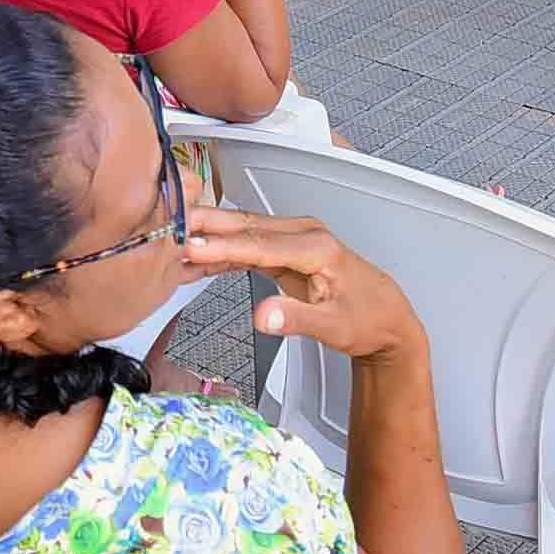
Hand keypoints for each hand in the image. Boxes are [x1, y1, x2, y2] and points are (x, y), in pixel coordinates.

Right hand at [183, 206, 426, 365]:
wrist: (387, 318)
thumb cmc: (367, 320)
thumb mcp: (335, 328)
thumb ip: (297, 320)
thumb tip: (261, 317)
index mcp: (316, 247)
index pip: (258, 243)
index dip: (221, 245)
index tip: (190, 246)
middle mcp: (304, 234)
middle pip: (245, 225)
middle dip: (205, 225)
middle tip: (167, 226)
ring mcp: (294, 238)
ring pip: (243, 230)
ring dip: (209, 233)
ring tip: (172, 239)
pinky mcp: (286, 249)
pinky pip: (247, 242)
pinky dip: (222, 248)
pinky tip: (199, 255)